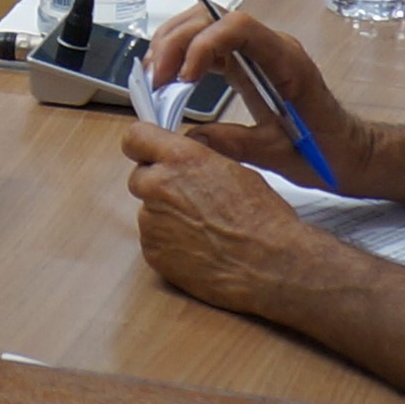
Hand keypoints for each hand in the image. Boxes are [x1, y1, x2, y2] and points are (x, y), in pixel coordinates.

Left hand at [121, 118, 339, 316]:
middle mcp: (158, 187)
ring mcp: (151, 221)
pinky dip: (169, 242)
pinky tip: (198, 247)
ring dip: (167, 216)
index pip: (135, 137)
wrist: (269, 266)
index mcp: (180, 159)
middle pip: (140, 178)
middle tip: (189, 199)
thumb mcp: (234, 171)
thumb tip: (184, 160)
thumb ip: (197, 161)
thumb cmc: (262, 220)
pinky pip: (153, 239)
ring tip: (203, 229)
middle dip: (158, 185)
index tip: (147, 152)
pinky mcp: (152, 251)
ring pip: (148, 211)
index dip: (143, 146)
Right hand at [143, 9, 363, 179]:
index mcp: (287, 62)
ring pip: (207, 24)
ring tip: (156, 77)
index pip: (238, 28)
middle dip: (176, 41)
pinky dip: (184, 55)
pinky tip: (171, 78)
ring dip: (174, 43)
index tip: (184, 78)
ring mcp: (259, 52)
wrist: (350, 152)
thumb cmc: (328, 152)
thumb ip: (235, 144)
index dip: (203, 44)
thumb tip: (189, 138)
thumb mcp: (279, 155)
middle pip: (213, 17)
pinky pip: (210, 44)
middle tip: (155, 79)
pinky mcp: (249, 63)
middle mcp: (272, 47)